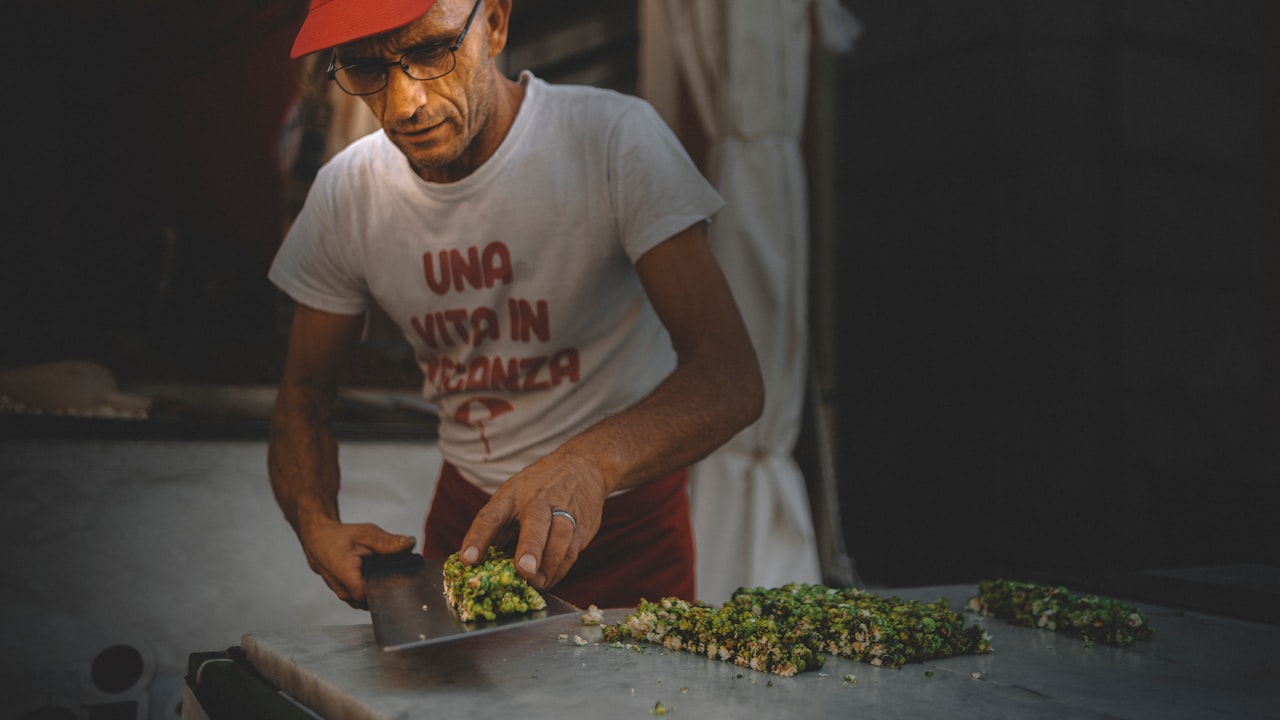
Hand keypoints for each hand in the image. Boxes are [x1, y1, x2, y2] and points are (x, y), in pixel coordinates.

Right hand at [297, 519, 415, 608]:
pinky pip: (365, 600)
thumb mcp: (366, 533)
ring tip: (388, 575)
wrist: (318, 541)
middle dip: (388, 589)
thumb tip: (410, 543)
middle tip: (400, 575)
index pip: (372, 596)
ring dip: (380, 590)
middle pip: (373, 601)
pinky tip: (381, 578)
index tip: (402, 581)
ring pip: (369, 602)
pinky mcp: (347, 598)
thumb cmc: (340, 537)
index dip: (389, 590)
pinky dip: (373, 590)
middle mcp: (344, 591)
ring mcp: (344, 597)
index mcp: (347, 576)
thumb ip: (387, 542)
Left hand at [458, 450, 608, 590]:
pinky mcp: (582, 525)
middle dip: (530, 546)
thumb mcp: (512, 496)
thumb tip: (480, 566)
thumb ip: (499, 528)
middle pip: (535, 521)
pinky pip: (572, 550)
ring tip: (536, 583)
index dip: (478, 538)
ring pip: (560, 536)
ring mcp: (564, 510)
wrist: (583, 467)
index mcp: (511, 494)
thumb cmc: (537, 488)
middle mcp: (538, 499)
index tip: (468, 560)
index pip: (491, 515)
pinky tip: (548, 580)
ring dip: (549, 564)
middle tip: (523, 570)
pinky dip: (560, 569)